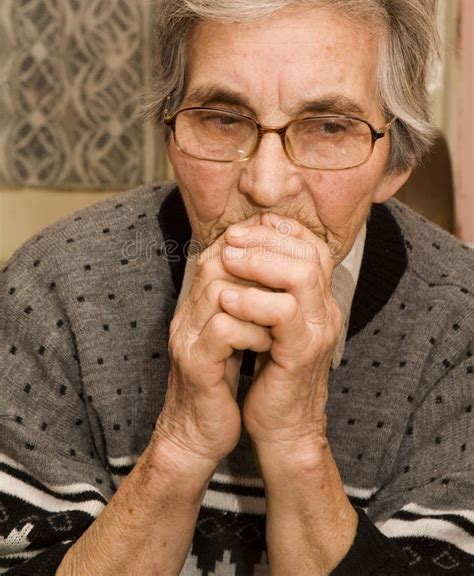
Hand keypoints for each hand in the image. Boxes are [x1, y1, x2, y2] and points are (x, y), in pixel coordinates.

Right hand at [154, 215, 271, 470]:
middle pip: (219, 262)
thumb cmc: (222, 384)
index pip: (220, 252)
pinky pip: (224, 330)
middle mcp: (187, 314)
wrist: (198, 434)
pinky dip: (254, 332)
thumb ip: (246, 305)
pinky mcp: (195, 364)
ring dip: (262, 300)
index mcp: (197, 305)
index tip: (288, 261)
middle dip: (263, 270)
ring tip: (282, 318)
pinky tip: (269, 344)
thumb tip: (279, 274)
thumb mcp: (235, 336)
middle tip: (292, 287)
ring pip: (221, 290)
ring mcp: (187, 337)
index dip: (256, 249)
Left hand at [220, 213, 342, 454]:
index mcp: (319, 301)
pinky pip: (284, 313)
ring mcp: (318, 330)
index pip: (313, 247)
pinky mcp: (302, 353)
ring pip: (302, 275)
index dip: (281, 229)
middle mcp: (326, 310)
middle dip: (267, 237)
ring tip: (226, 258)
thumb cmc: (273, 374)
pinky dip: (253, 300)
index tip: (247, 226)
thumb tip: (246, 251)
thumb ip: (269, 292)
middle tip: (232, 238)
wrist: (284, 427)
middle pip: (309, 253)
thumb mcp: (272, 326)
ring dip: (260, 261)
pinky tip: (227, 298)